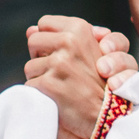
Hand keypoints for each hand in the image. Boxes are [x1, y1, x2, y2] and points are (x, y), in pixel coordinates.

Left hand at [26, 16, 133, 138]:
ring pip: (29, 66)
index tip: (58, 52)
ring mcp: (58, 63)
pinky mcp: (49, 84)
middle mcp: (68, 41)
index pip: (45, 24)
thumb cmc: (99, 82)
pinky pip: (30, 85)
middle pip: (33, 42)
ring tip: (61, 86)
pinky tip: (57, 98)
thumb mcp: (88, 49)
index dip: (48, 39)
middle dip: (40, 56)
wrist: (108, 115)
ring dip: (40, 77)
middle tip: (58, 71)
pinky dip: (40, 93)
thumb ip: (60, 34)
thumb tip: (29, 29)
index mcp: (79, 28)